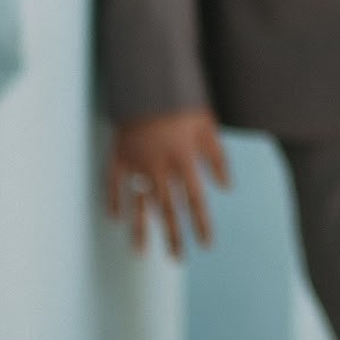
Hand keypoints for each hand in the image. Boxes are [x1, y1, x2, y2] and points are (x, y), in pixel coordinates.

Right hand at [106, 107, 230, 257]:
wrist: (149, 81)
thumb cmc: (183, 101)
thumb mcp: (208, 125)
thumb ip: (217, 157)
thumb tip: (226, 187)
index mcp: (184, 159)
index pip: (195, 200)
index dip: (201, 223)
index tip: (206, 244)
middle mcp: (159, 166)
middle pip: (167, 208)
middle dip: (173, 235)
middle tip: (178, 259)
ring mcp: (135, 163)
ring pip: (138, 203)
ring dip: (141, 229)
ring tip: (141, 252)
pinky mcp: (117, 155)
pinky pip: (112, 183)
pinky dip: (113, 201)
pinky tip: (115, 219)